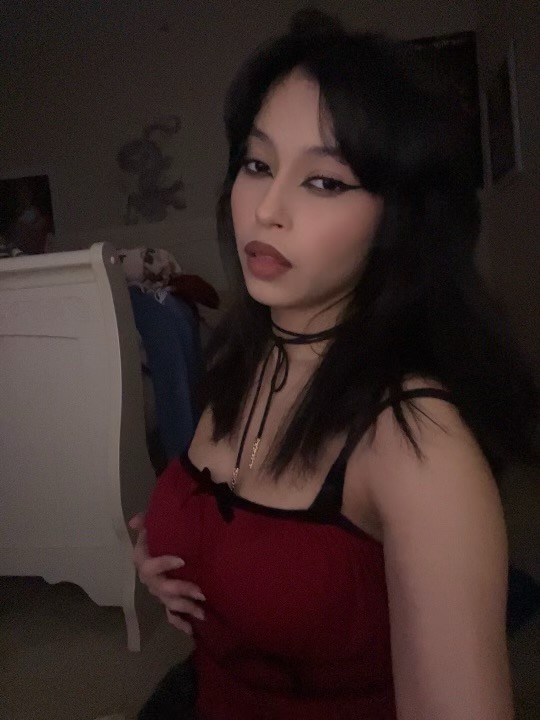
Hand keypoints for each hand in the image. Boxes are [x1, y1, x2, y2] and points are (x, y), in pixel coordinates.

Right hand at [129, 513, 204, 634]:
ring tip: (202, 612)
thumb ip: (146, 520)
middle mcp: (149, 578)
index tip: (182, 560)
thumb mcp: (154, 522)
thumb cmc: (160, 531)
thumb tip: (135, 522)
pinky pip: (170, 614)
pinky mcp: (166, 599)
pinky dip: (180, 622)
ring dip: (185, 607)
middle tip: (200, 592)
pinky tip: (191, 630)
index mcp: (143, 559)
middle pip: (161, 588)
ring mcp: (158, 590)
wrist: (166, 542)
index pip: (149, 565)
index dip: (163, 564)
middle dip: (181, 590)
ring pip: (168, 602)